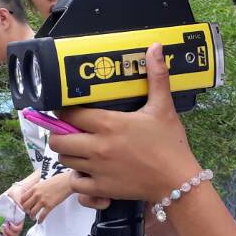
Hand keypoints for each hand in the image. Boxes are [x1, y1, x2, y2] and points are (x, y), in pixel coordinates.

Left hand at [19, 171, 73, 222]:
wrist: (67, 182)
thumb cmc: (57, 180)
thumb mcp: (43, 182)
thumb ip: (37, 189)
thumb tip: (34, 194)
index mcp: (34, 188)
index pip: (23, 198)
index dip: (23, 204)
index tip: (25, 206)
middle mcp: (37, 194)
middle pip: (25, 206)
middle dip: (26, 211)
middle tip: (29, 212)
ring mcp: (43, 200)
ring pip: (32, 212)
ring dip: (32, 216)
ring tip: (34, 218)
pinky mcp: (50, 206)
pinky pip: (42, 216)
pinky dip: (40, 220)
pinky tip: (40, 221)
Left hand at [51, 44, 200, 203]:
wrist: (177, 181)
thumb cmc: (170, 144)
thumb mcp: (163, 107)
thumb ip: (156, 76)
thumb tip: (155, 46)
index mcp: (108, 123)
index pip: (69, 113)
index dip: (66, 111)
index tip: (73, 111)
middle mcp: (96, 146)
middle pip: (57, 139)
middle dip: (61, 133)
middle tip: (73, 132)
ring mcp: (96, 170)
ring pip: (64, 160)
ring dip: (69, 154)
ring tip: (81, 149)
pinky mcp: (101, 189)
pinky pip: (75, 185)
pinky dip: (78, 180)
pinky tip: (88, 173)